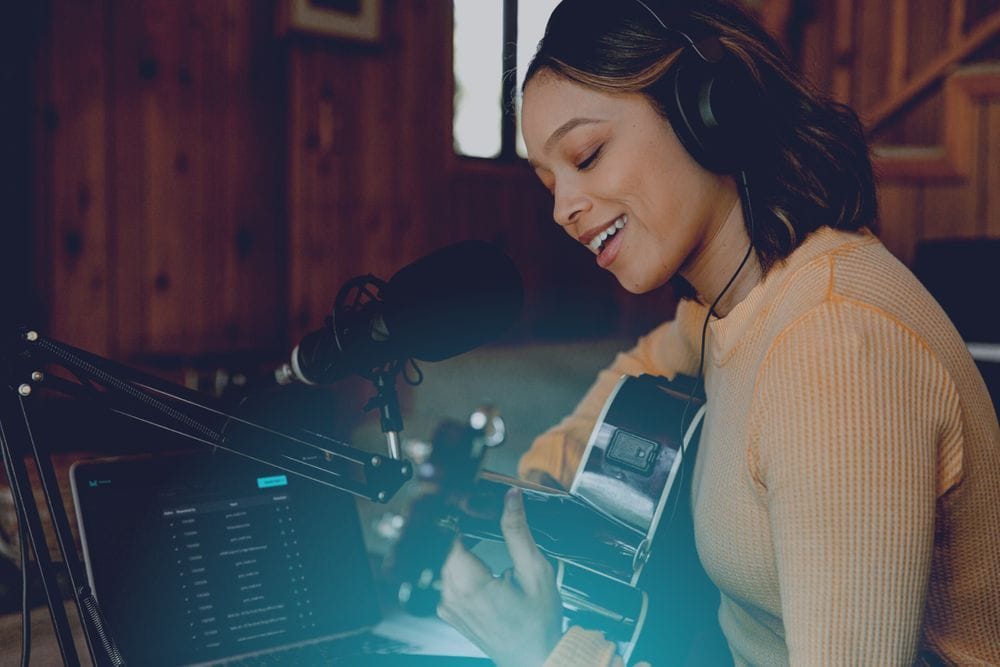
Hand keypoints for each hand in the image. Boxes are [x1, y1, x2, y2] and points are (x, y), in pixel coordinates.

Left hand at [437, 488, 563, 666]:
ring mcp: (449, 608)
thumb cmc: (539, 623)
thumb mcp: (536, 572)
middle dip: (462, 536)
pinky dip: (461, 571)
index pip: (449, 538)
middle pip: (445, 550)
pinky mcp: (451, 614)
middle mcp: (453, 598)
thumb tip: (511, 500)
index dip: (460, 520)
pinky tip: (484, 572)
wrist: (535, 658)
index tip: (474, 511)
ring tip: (488, 555)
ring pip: (445, 565)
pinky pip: (447, 582)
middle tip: (483, 528)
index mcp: (472, 585)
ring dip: (462, 554)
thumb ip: (518, 533)